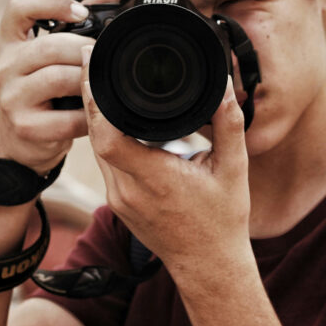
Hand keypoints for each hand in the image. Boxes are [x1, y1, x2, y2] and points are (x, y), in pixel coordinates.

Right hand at [0, 0, 120, 174]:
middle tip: (102, 58)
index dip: (52, 2)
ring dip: (88, 81)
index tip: (80, 13)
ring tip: (100, 83)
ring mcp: (10, 97)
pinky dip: (88, 114)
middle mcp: (3, 65)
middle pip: (50, 46)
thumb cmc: (42, 86)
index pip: (18, 4)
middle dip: (84, 50)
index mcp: (8, 40)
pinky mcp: (24, 126)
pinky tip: (94, 112)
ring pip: (58, 78)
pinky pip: (67, 117)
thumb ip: (79, 19)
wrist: (20, 139)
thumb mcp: (53, 50)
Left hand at [81, 47, 251, 281]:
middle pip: (94, 135)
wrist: (209, 267)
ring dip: (96, 116)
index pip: (107, 136)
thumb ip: (229, 124)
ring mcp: (119, 200)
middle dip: (91, 96)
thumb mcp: (234, 169)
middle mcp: (128, 190)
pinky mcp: (118, 204)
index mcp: (154, 178)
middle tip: (93, 59)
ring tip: (99, 80)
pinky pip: (104, 162)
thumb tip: (224, 87)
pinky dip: (105, 136)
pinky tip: (112, 118)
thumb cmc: (223, 221)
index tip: (96, 67)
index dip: (95, 100)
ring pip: (96, 148)